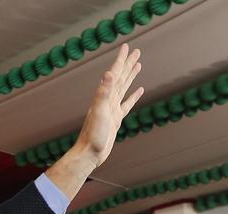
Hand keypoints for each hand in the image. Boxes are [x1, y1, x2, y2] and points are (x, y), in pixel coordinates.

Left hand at [71, 44, 143, 168]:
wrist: (89, 154)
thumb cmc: (93, 135)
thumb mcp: (99, 112)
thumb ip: (103, 93)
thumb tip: (108, 73)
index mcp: (104, 97)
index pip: (114, 73)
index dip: (121, 60)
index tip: (127, 47)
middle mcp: (107, 100)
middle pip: (120, 77)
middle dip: (127, 64)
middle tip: (136, 51)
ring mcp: (112, 109)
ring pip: (123, 88)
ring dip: (130, 76)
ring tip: (138, 65)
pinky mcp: (116, 119)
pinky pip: (127, 104)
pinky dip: (133, 96)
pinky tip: (139, 90)